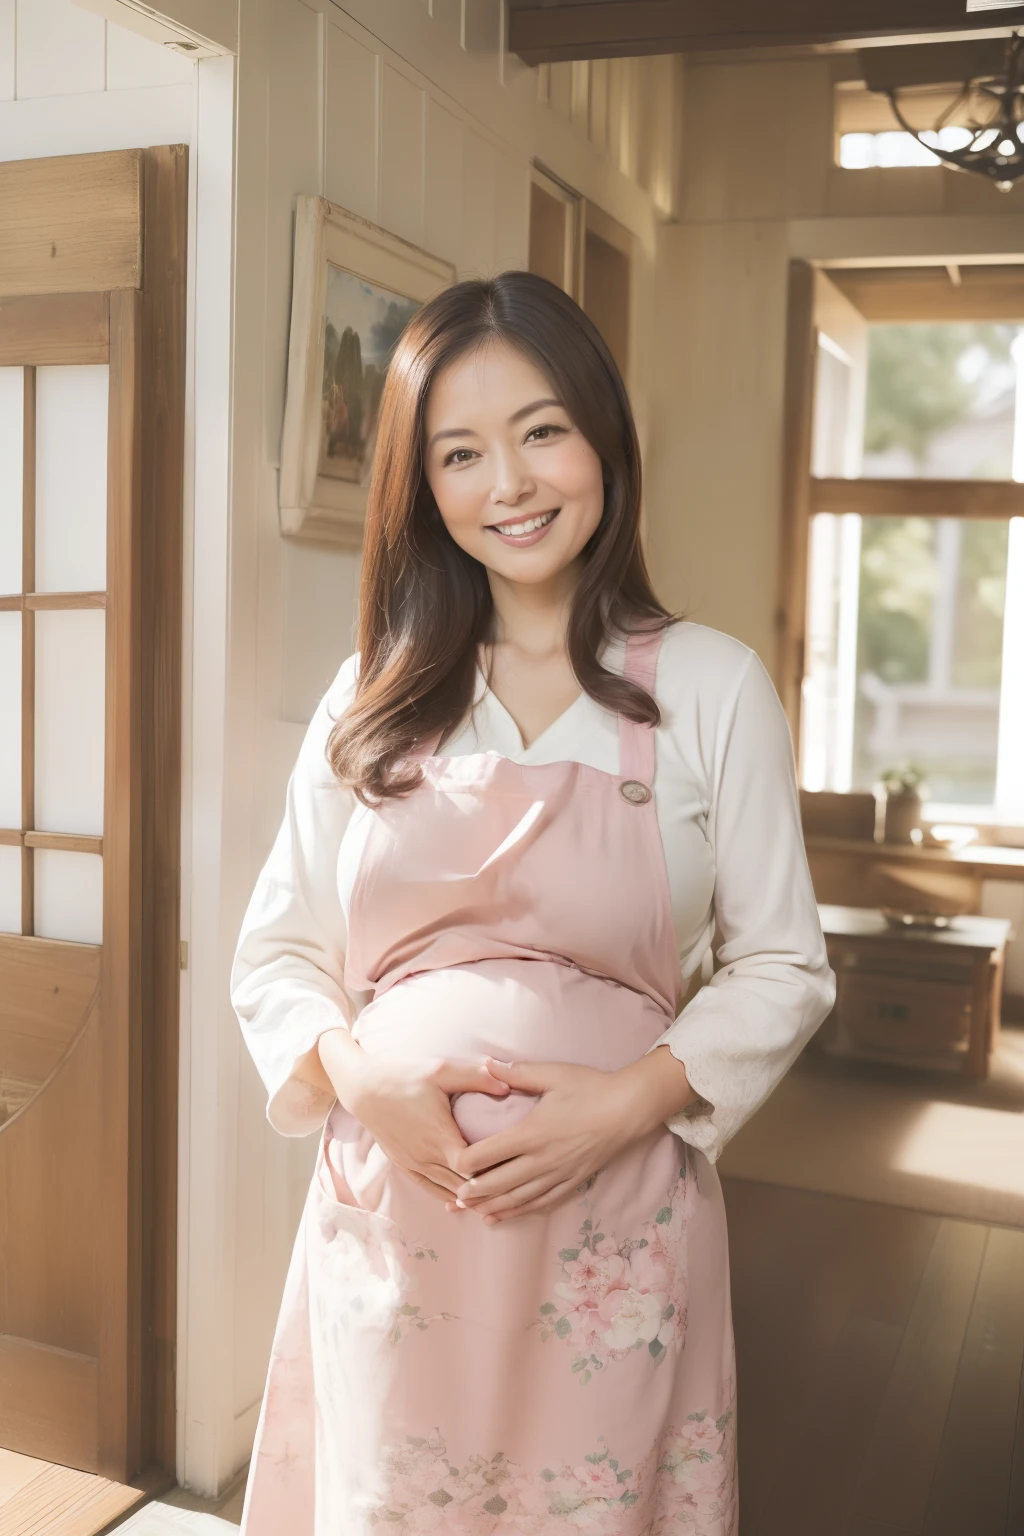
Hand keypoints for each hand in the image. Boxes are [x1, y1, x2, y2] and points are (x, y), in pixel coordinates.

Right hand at [318, 1029, 509, 1204]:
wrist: (362, 1088)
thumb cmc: (402, 1075)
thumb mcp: (440, 1070)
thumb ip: (475, 1077)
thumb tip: (508, 1084)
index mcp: (439, 1136)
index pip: (474, 1168)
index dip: (494, 1171)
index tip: (514, 1165)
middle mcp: (426, 1156)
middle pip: (464, 1185)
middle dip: (488, 1188)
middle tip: (514, 1186)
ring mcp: (414, 1164)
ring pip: (447, 1191)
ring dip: (469, 1196)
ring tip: (496, 1200)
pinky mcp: (404, 1165)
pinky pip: (429, 1188)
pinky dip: (447, 1196)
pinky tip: (460, 1202)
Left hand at [447, 1050, 693, 1224]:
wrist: (629, 1109)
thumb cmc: (591, 1087)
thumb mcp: (553, 1074)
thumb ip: (517, 1073)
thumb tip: (487, 1064)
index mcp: (533, 1132)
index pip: (489, 1154)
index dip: (465, 1162)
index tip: (448, 1162)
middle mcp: (543, 1159)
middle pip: (498, 1184)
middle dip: (472, 1193)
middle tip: (450, 1197)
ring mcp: (558, 1174)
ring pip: (517, 1199)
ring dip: (490, 1207)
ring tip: (468, 1211)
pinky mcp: (571, 1182)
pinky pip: (540, 1203)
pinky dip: (517, 1212)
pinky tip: (500, 1216)